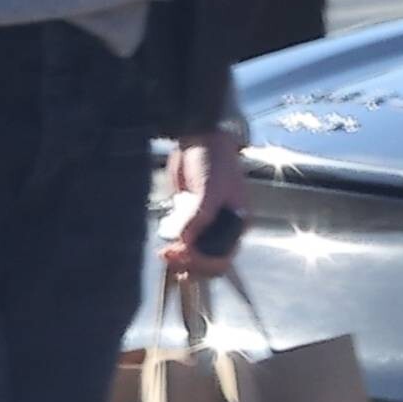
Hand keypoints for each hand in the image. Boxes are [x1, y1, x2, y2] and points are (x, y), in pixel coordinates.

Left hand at [159, 131, 248, 280]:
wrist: (198, 138)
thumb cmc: (213, 160)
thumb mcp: (210, 188)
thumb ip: (199, 215)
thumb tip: (185, 240)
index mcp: (237, 222)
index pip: (224, 256)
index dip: (204, 261)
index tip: (185, 256)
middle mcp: (224, 226)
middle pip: (209, 259)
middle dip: (190, 263)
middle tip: (171, 258)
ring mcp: (206, 222)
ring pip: (195, 252)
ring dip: (180, 257)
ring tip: (166, 254)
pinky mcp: (190, 216)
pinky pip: (184, 240)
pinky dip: (175, 245)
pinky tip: (165, 245)